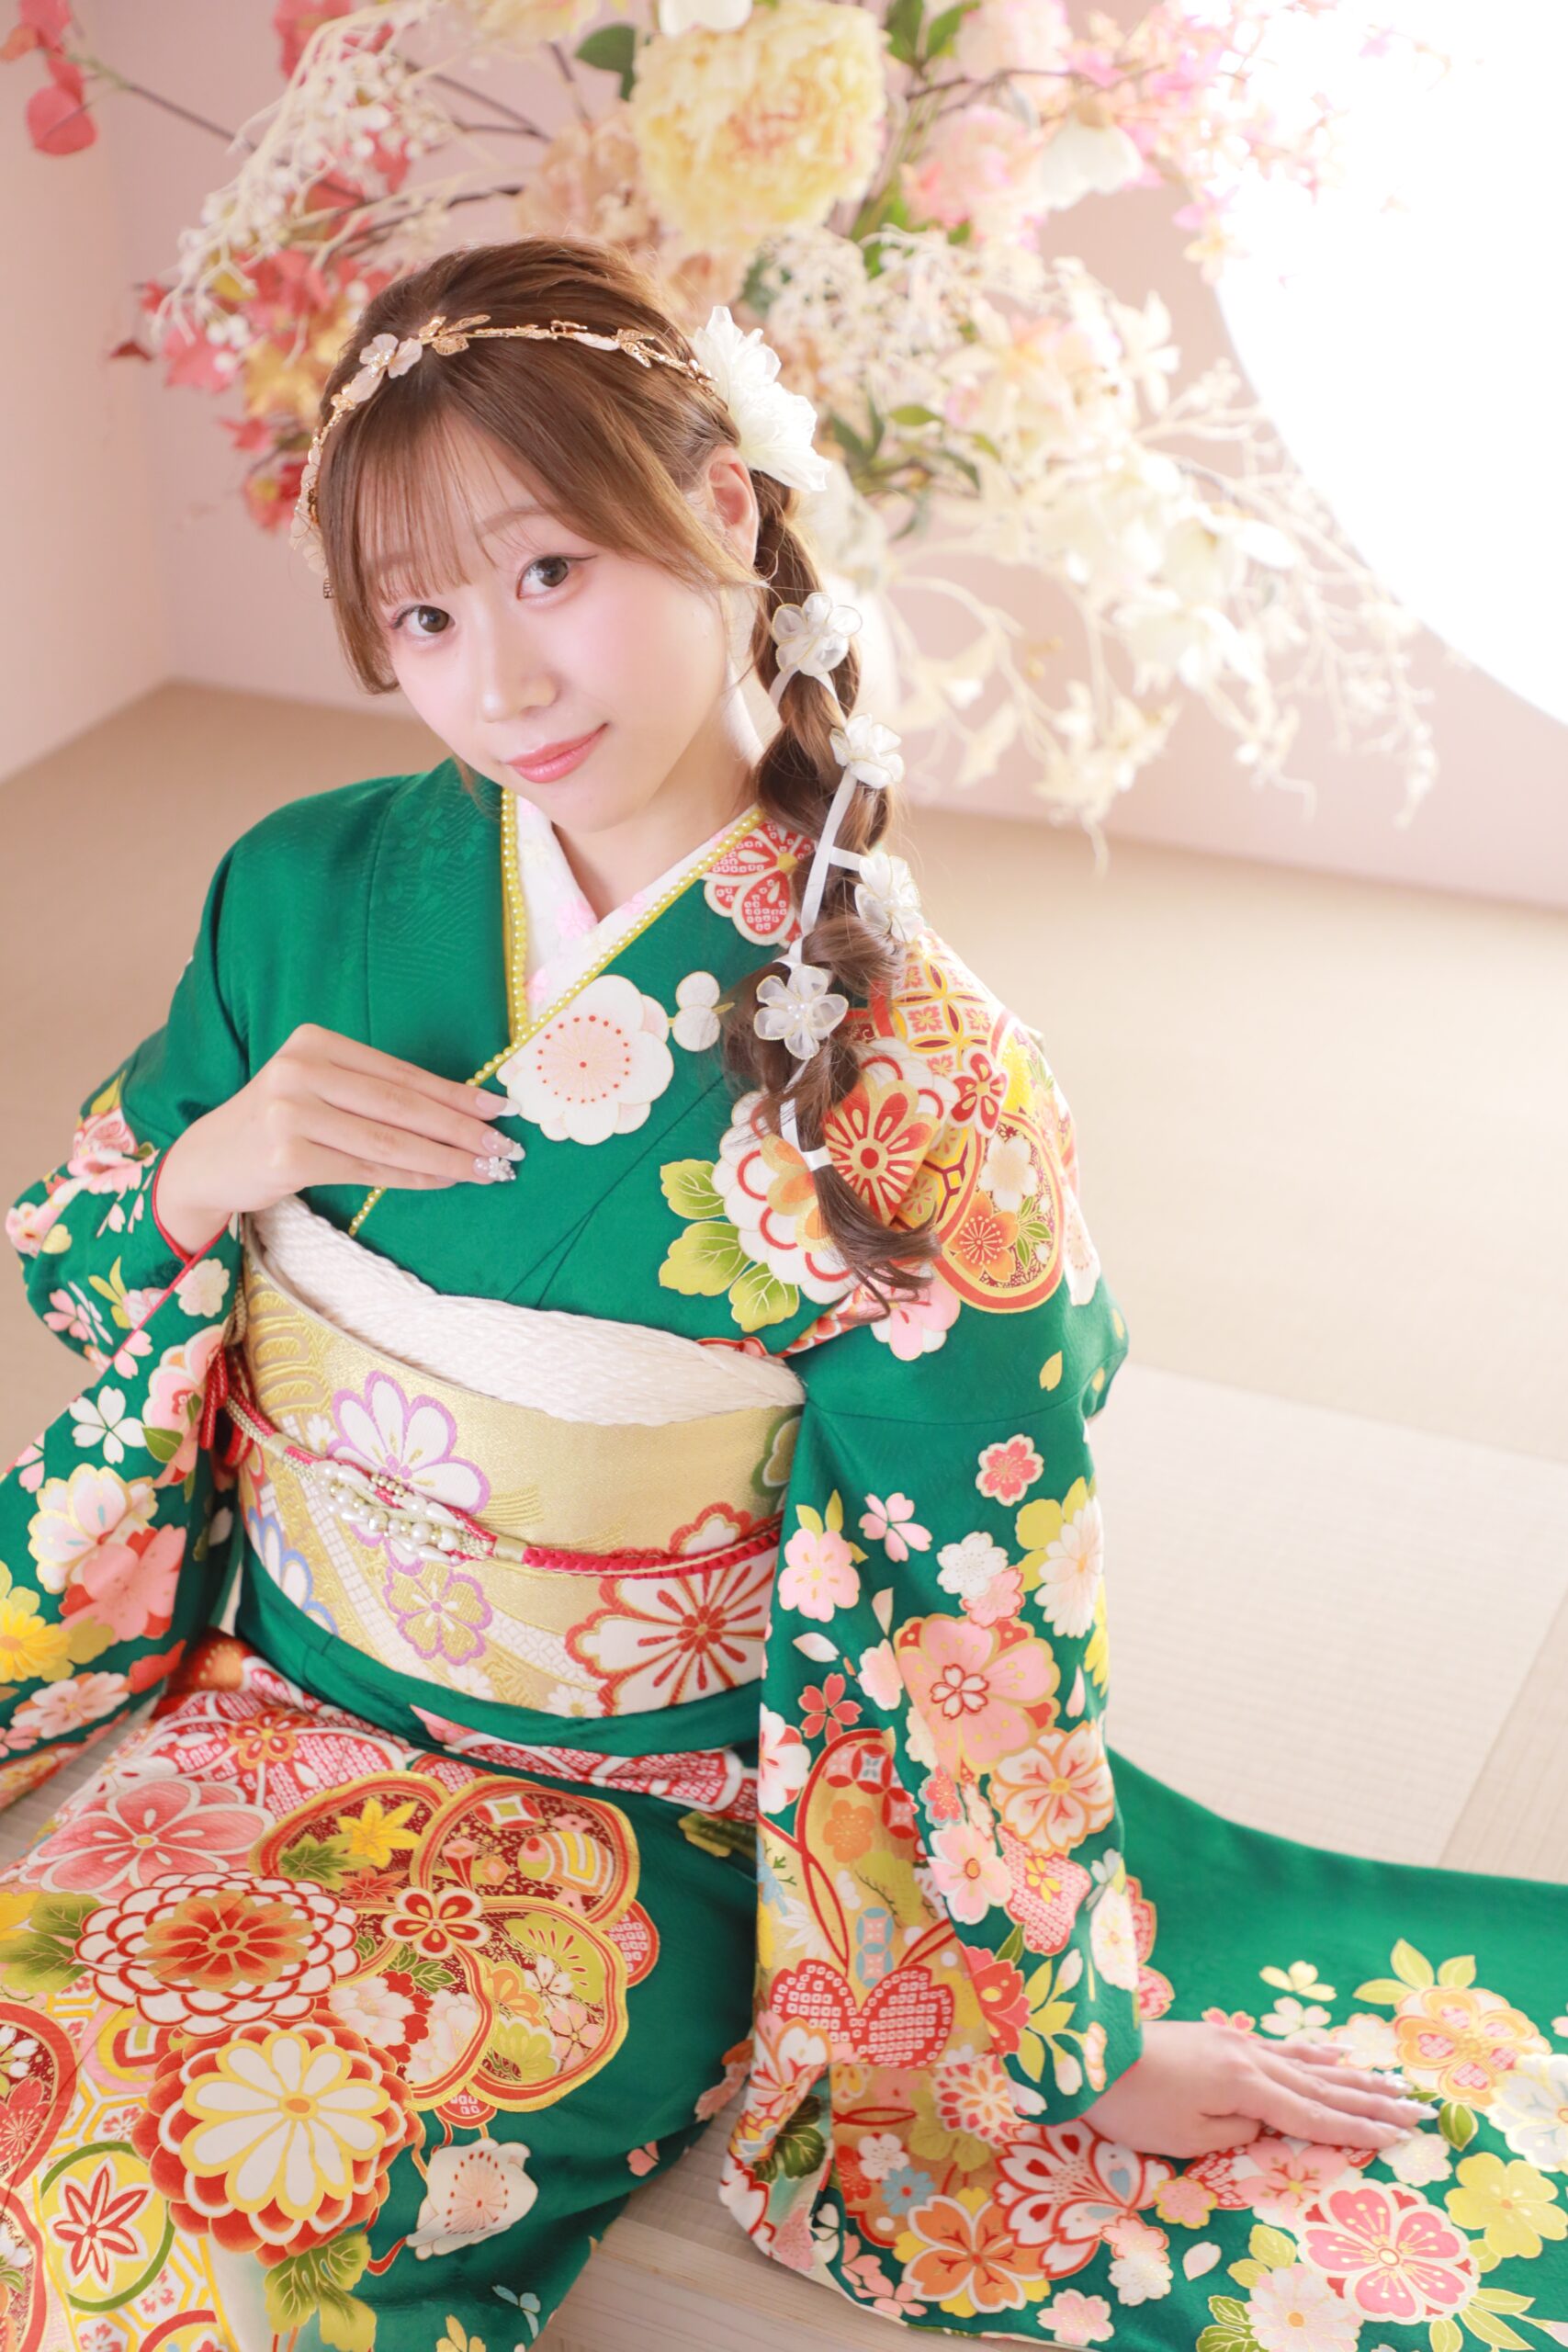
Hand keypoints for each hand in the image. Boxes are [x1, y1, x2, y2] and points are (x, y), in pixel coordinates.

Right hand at [154, 1022, 520, 1254]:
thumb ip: (371, 1092)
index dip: (455, 1092)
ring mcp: (290, 1112)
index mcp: (314, 1042)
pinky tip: (445, 1181)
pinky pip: (367, 1169)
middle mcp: (301, 1069)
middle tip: (506, 1146)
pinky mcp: (287, 1156)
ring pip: (389, 1140)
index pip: (400, 1072)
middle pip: (401, 1104)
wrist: (208, 1163)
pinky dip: (413, 1177)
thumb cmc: (276, 1125)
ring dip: (446, 1158)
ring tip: (486, 1169)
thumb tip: (457, 1110)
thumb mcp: (317, 1091)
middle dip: (461, 1128)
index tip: (500, 1109)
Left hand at [1077, 2019, 1430, 2157]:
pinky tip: (1334, 2050)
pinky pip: (1282, 2045)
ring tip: (1390, 2080)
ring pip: (1308, 2061)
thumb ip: (1240, 2132)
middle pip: (1323, 2083)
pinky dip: (1314, 2050)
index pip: (1314, 2114)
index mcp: (1246, 2084)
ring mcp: (1237, 2041)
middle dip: (1371, 2099)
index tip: (1402, 2134)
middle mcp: (1250, 2056)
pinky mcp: (1222, 2037)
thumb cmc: (1134, 2105)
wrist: (1091, 2053)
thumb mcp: (1190, 2137)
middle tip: (1417, 2106)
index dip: (1358, 2128)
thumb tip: (1267, 2123)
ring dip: (1352, 2074)